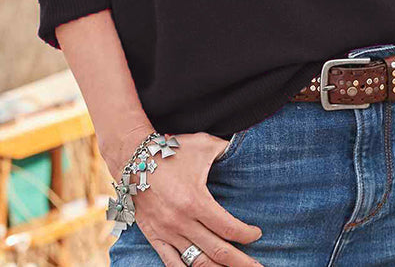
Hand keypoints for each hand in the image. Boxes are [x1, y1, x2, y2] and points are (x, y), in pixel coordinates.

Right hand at [106, 130, 264, 265]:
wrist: (133, 158)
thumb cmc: (170, 150)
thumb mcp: (202, 144)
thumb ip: (225, 149)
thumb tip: (243, 149)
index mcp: (196, 201)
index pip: (228, 228)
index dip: (246, 234)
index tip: (257, 234)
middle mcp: (182, 222)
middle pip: (218, 251)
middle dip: (241, 262)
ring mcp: (167, 232)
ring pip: (197, 262)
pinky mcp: (155, 237)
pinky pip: (172, 264)